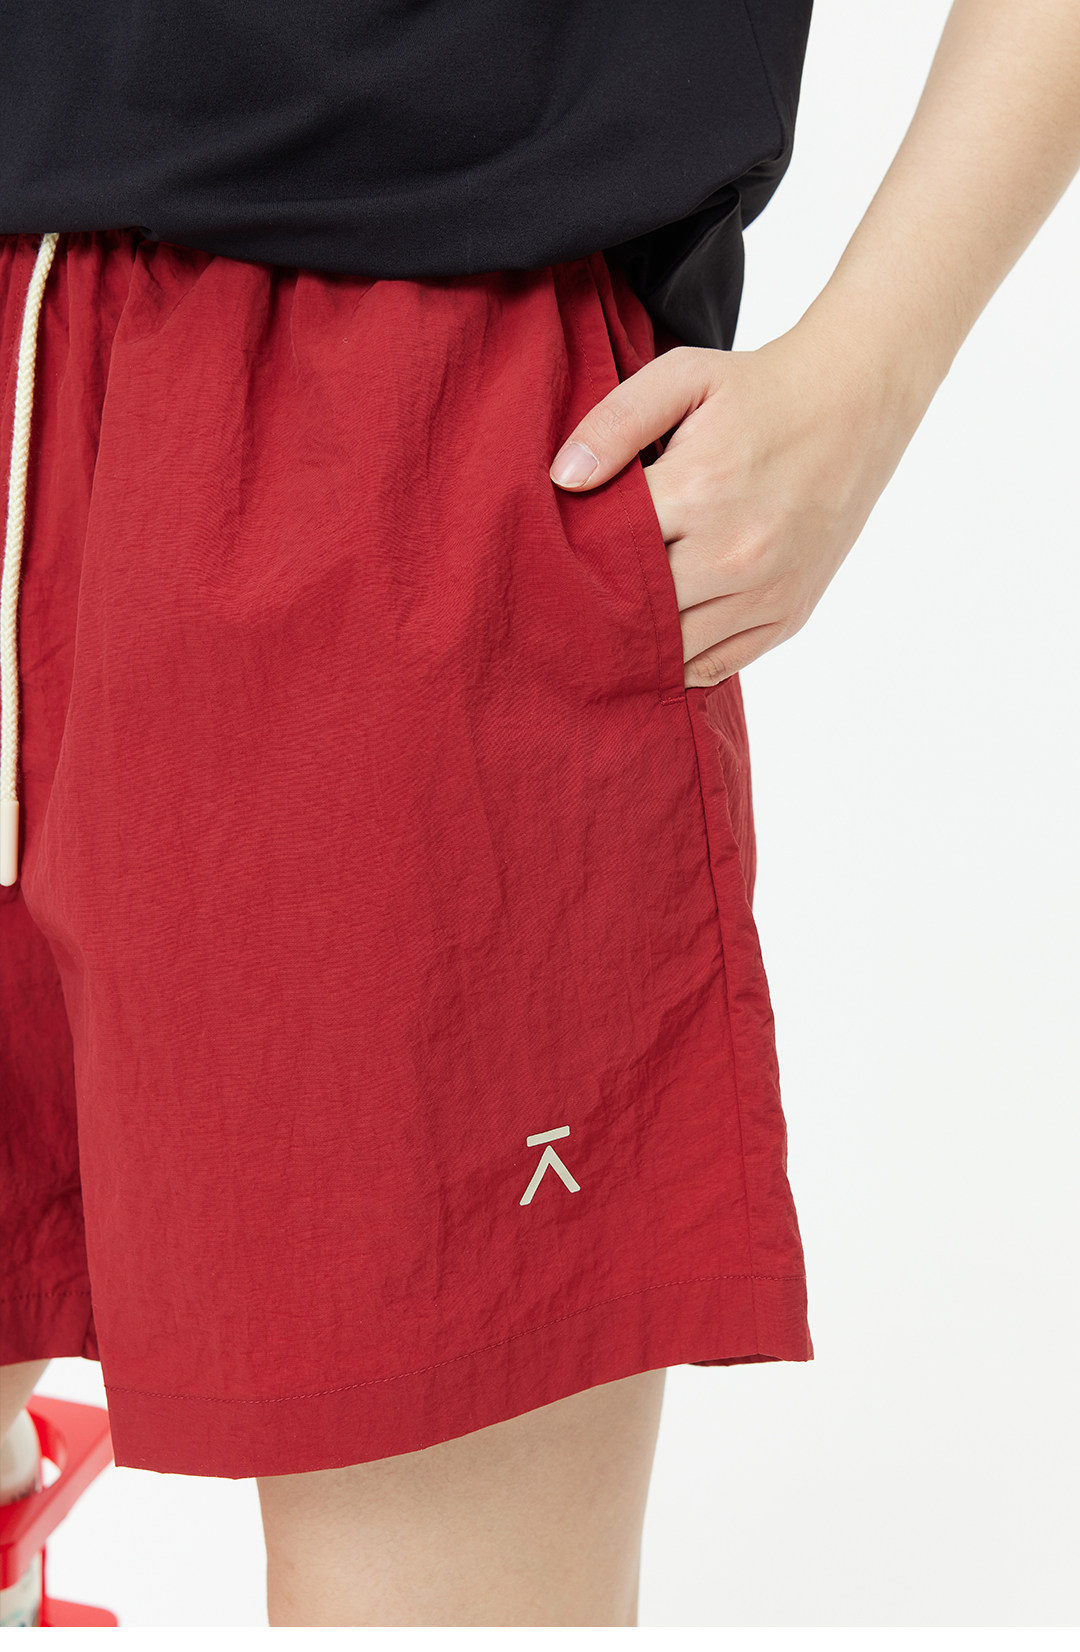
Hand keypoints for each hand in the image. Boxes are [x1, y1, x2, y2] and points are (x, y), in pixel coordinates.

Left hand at [549, 328, 932, 687]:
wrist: (857, 404)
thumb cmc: (759, 389)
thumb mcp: (684, 378)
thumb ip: (616, 422)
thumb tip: (563, 479)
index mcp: (700, 489)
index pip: (609, 549)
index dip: (575, 554)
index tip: (555, 555)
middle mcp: (735, 551)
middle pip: (636, 607)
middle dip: (601, 604)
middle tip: (569, 599)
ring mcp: (766, 591)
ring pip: (673, 649)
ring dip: (638, 641)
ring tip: (610, 622)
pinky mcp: (788, 614)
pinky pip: (716, 666)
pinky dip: (682, 662)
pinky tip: (658, 641)